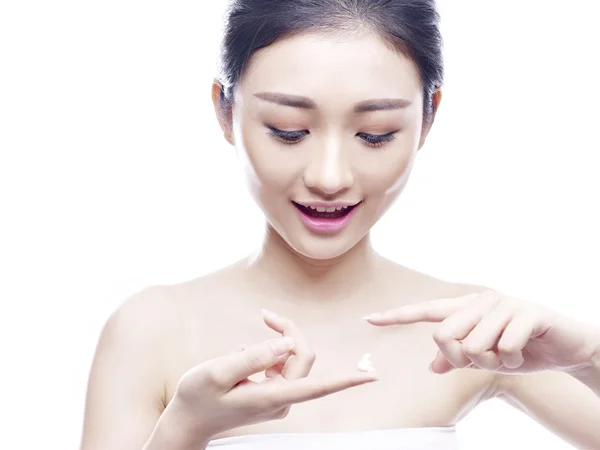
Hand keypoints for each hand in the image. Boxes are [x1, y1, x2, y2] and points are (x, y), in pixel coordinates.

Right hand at [172, 313, 377, 440]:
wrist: (187, 421)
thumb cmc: (197, 397)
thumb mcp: (216, 372)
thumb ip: (253, 356)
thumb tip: (286, 343)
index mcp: (271, 397)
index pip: (318, 387)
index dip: (347, 380)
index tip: (372, 376)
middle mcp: (281, 399)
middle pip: (301, 357)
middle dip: (289, 332)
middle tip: (266, 315)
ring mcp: (276, 398)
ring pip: (289, 359)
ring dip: (273, 342)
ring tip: (239, 347)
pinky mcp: (269, 394)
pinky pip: (276, 365)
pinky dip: (262, 354)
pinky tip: (238, 358)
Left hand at [364, 290, 599, 374]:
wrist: (567, 348)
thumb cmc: (522, 350)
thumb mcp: (486, 359)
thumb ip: (458, 359)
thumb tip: (432, 367)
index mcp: (467, 308)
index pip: (426, 311)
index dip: (396, 316)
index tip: (368, 319)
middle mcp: (481, 301)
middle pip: (444, 336)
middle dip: (461, 360)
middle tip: (483, 361)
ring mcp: (504, 304)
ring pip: (474, 345)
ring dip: (491, 363)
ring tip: (508, 357)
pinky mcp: (527, 312)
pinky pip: (503, 348)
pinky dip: (511, 362)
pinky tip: (523, 354)